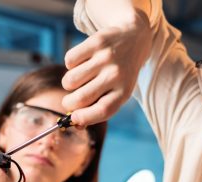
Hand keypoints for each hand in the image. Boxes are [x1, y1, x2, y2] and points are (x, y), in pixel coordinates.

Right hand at [62, 10, 151, 125]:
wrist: (134, 38)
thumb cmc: (119, 76)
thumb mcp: (116, 94)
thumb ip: (97, 110)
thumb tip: (75, 123)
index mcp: (124, 92)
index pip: (103, 110)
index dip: (84, 118)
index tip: (74, 118)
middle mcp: (116, 75)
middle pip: (82, 98)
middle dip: (68, 103)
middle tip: (68, 102)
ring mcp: (106, 57)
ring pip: (71, 80)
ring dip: (67, 84)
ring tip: (76, 80)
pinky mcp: (96, 42)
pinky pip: (69, 60)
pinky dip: (70, 65)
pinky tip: (80, 63)